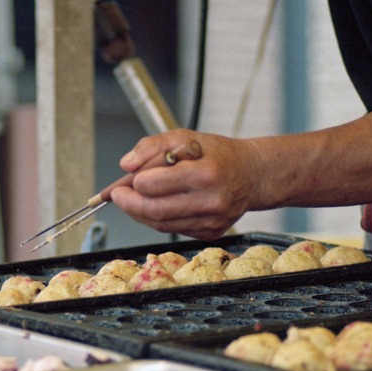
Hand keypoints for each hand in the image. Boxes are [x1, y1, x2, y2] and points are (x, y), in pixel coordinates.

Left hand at [109, 129, 260, 239]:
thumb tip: (126, 165)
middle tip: (118, 196)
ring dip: (140, 214)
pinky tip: (156, 207)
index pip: (155, 185)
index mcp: (205, 173)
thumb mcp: (185, 137)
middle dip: (129, 204)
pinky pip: (174, 229)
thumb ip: (152, 146)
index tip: (124, 181)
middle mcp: (210, 201)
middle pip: (154, 210)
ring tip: (133, 200)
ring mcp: (211, 221)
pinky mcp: (211, 233)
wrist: (253, 175)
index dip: (135, 184)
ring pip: (161, 224)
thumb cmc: (217, 154)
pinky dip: (158, 220)